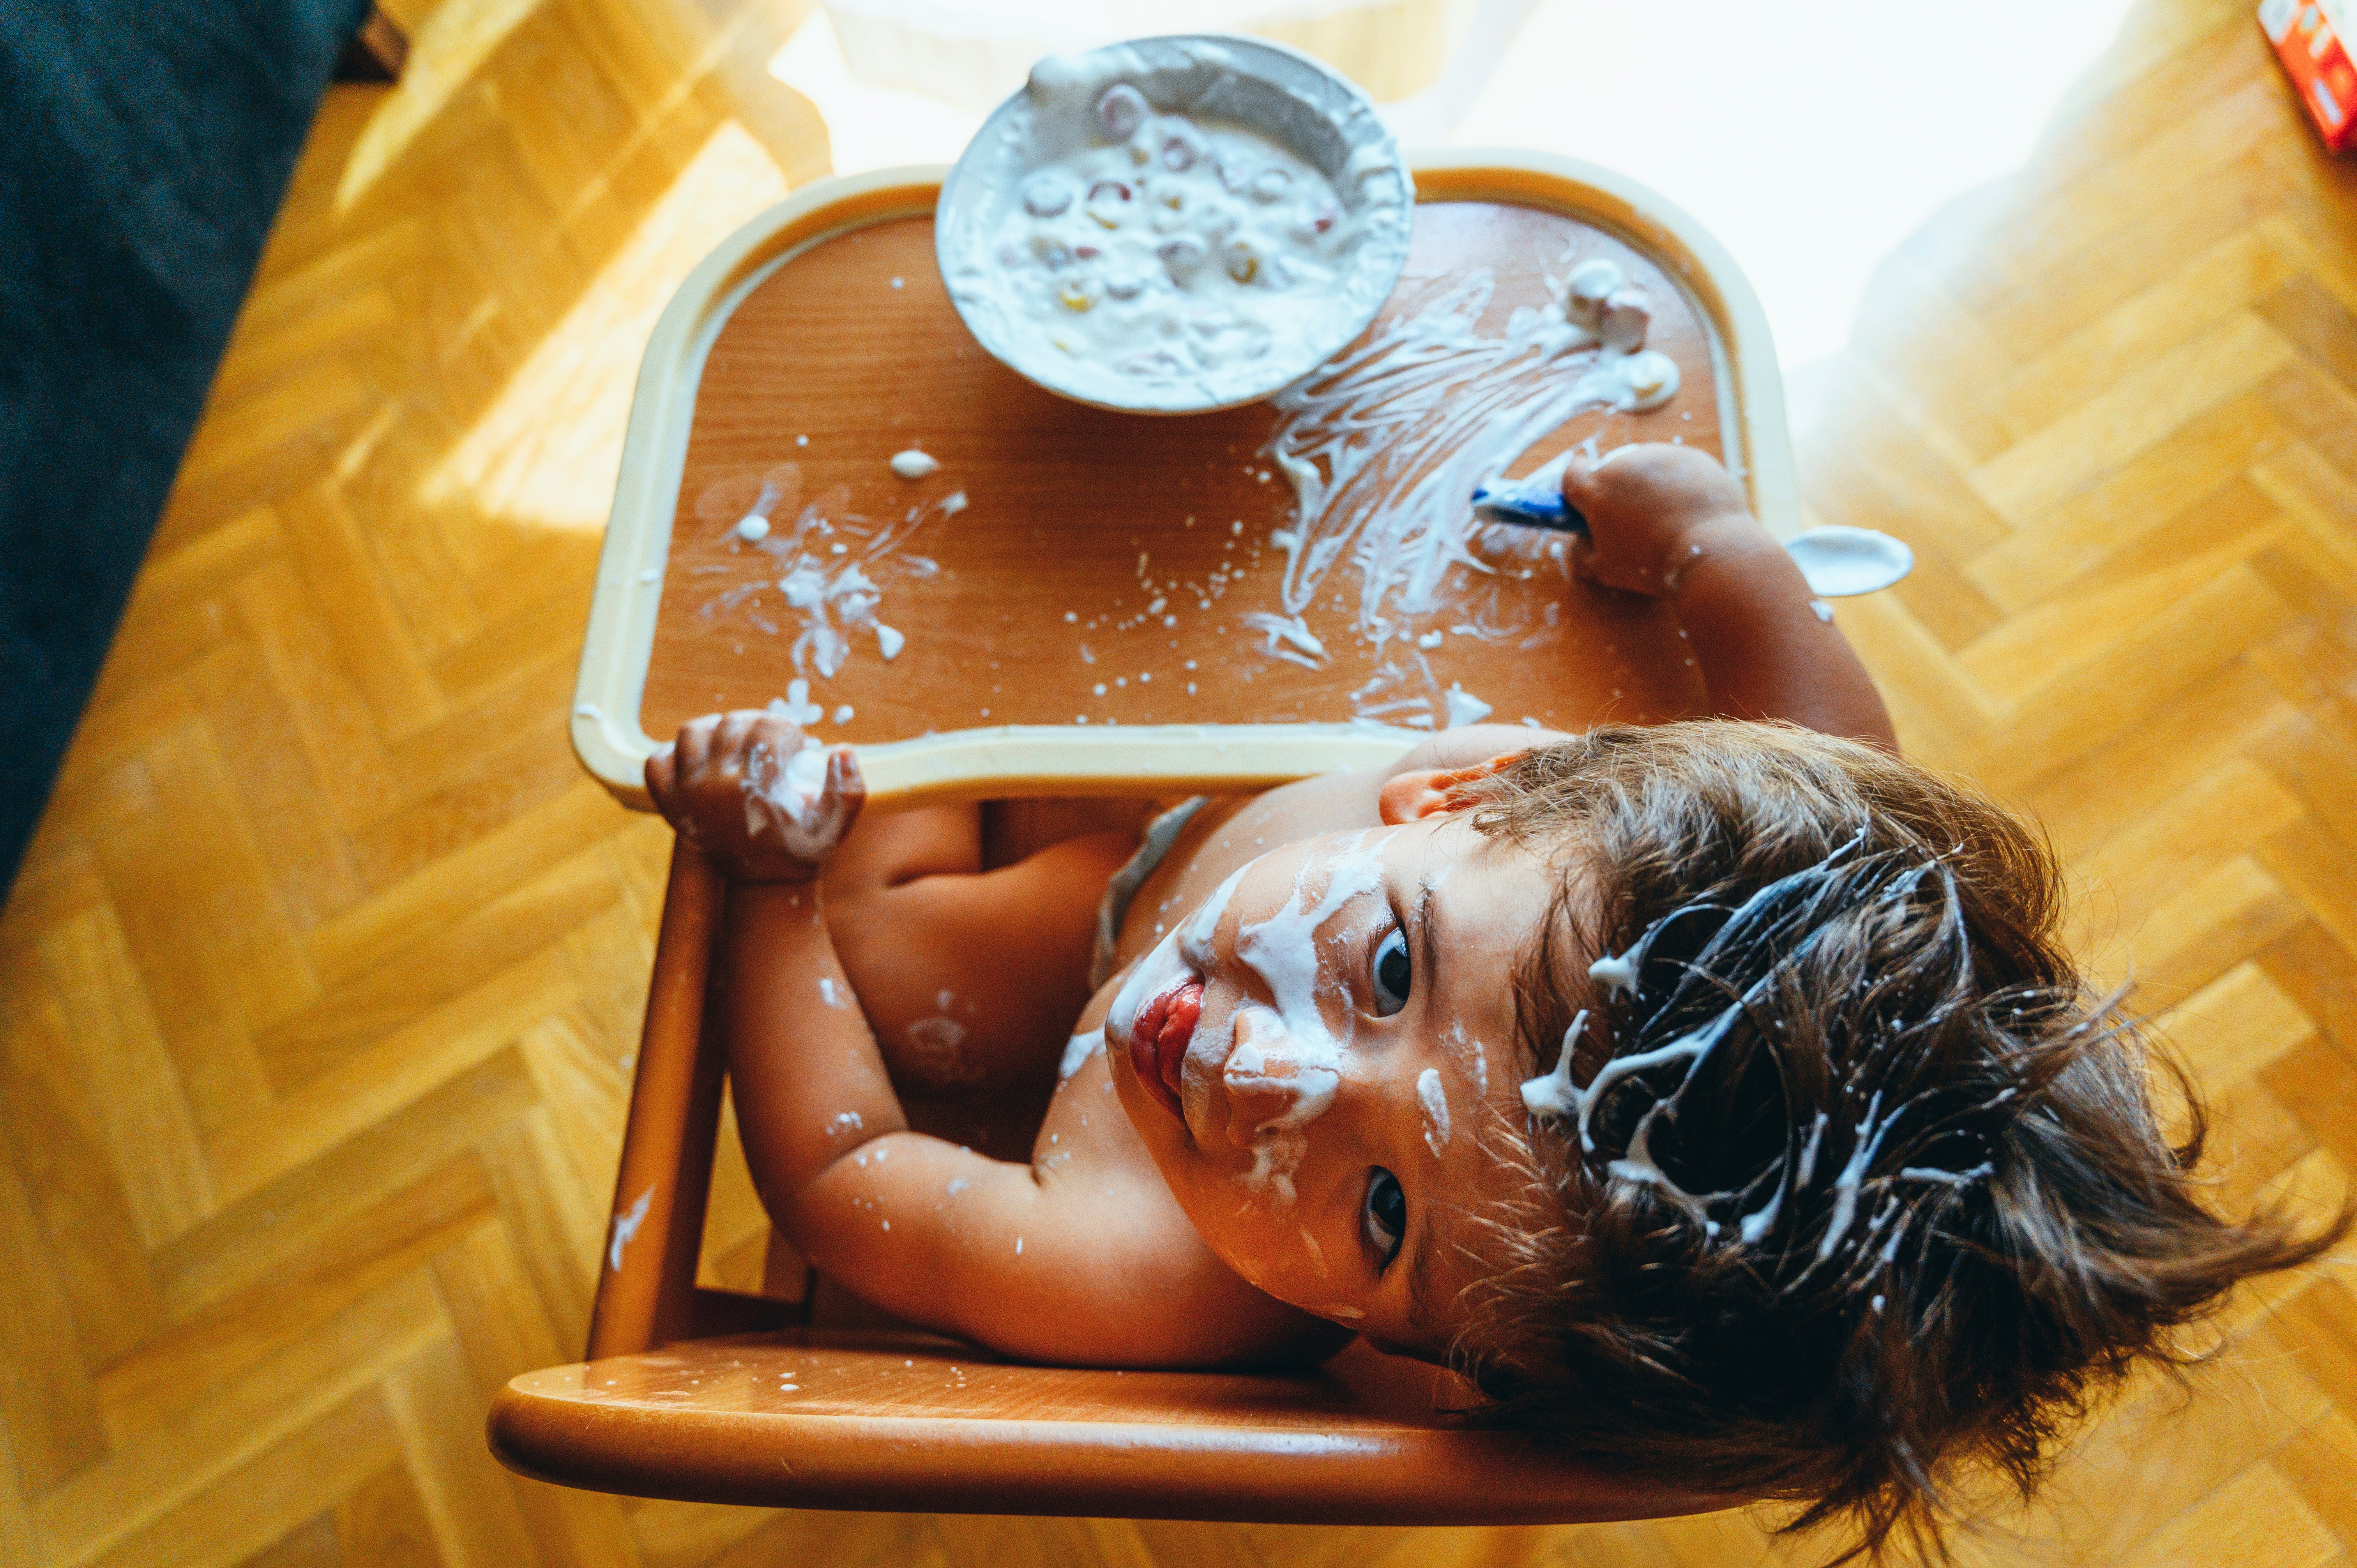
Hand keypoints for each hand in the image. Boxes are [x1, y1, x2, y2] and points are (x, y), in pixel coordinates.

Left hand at [645, 711, 864, 882]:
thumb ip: (849, 790)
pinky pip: (656, 762)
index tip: (796, 746)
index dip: (787, 731)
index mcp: (753, 787)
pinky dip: (672, 753)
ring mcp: (687, 794)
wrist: (765, 884)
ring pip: (692, 732)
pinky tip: (700, 758)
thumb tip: (843, 749)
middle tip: (771, 742)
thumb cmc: (802, 850)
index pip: (766, 729)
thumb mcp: (836, 826)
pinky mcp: (669, 804)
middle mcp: (714, 786)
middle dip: (757, 725)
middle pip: (731, 724)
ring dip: (716, 729)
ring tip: (737, 742)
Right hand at [1564, 444, 1759, 596]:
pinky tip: (1688, 511)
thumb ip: (1582, 553)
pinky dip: (1677, 484)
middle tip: (1631, 519)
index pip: (1573, 472)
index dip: (1575, 487)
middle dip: (1617, 490)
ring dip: (1648, 485)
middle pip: (1611, 470)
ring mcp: (1662, 455)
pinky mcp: (1693, 457)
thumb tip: (1579, 542)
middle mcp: (1626, 462)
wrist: (1712, 551)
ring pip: (1645, 467)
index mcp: (1598, 487)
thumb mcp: (1605, 569)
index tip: (1583, 497)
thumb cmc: (1652, 563)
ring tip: (1665, 518)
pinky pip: (1676, 468)